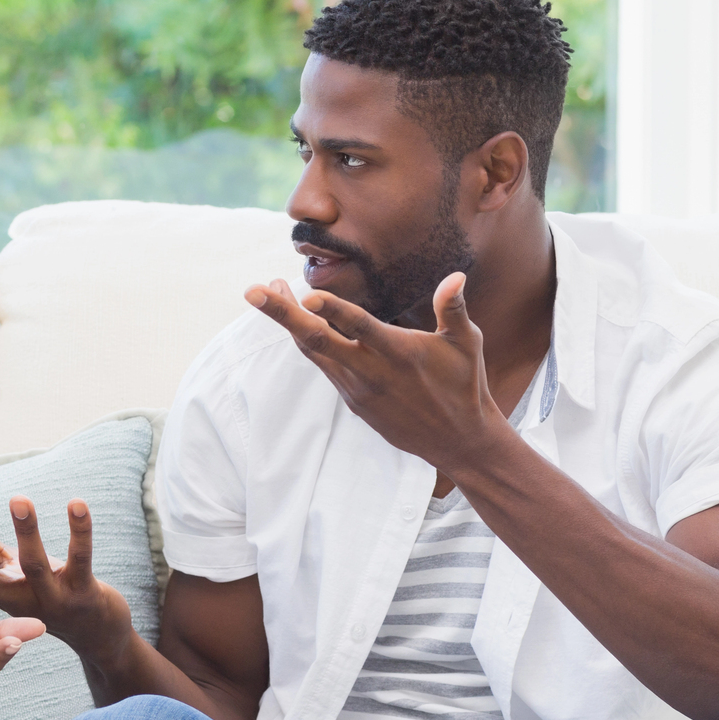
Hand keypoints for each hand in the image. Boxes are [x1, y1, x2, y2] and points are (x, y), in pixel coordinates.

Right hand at [0, 497, 132, 657]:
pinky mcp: (84, 592)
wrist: (97, 635)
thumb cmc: (47, 594)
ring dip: (26, 531)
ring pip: (36, 564)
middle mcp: (23, 602)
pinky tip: (76, 503)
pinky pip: (81, 557)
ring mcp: (53, 599)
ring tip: (18, 499)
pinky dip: (80, 530)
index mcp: (2, 598)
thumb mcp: (12, 574)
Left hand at [246, 272, 504, 474]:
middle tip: (252, 290)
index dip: (332, 311)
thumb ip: (453, 310)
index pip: (360, 327)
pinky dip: (307, 342)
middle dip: (282, 315)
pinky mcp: (353, 401)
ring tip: (269, 292)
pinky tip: (298, 321)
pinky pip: (324, 366)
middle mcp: (372, 372)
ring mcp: (358, 389)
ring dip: (289, 323)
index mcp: (400, 353)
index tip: (306, 294)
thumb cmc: (465, 385)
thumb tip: (454, 277)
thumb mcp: (466, 344)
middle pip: (317, 340)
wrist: (457, 441)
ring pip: (314, 353)